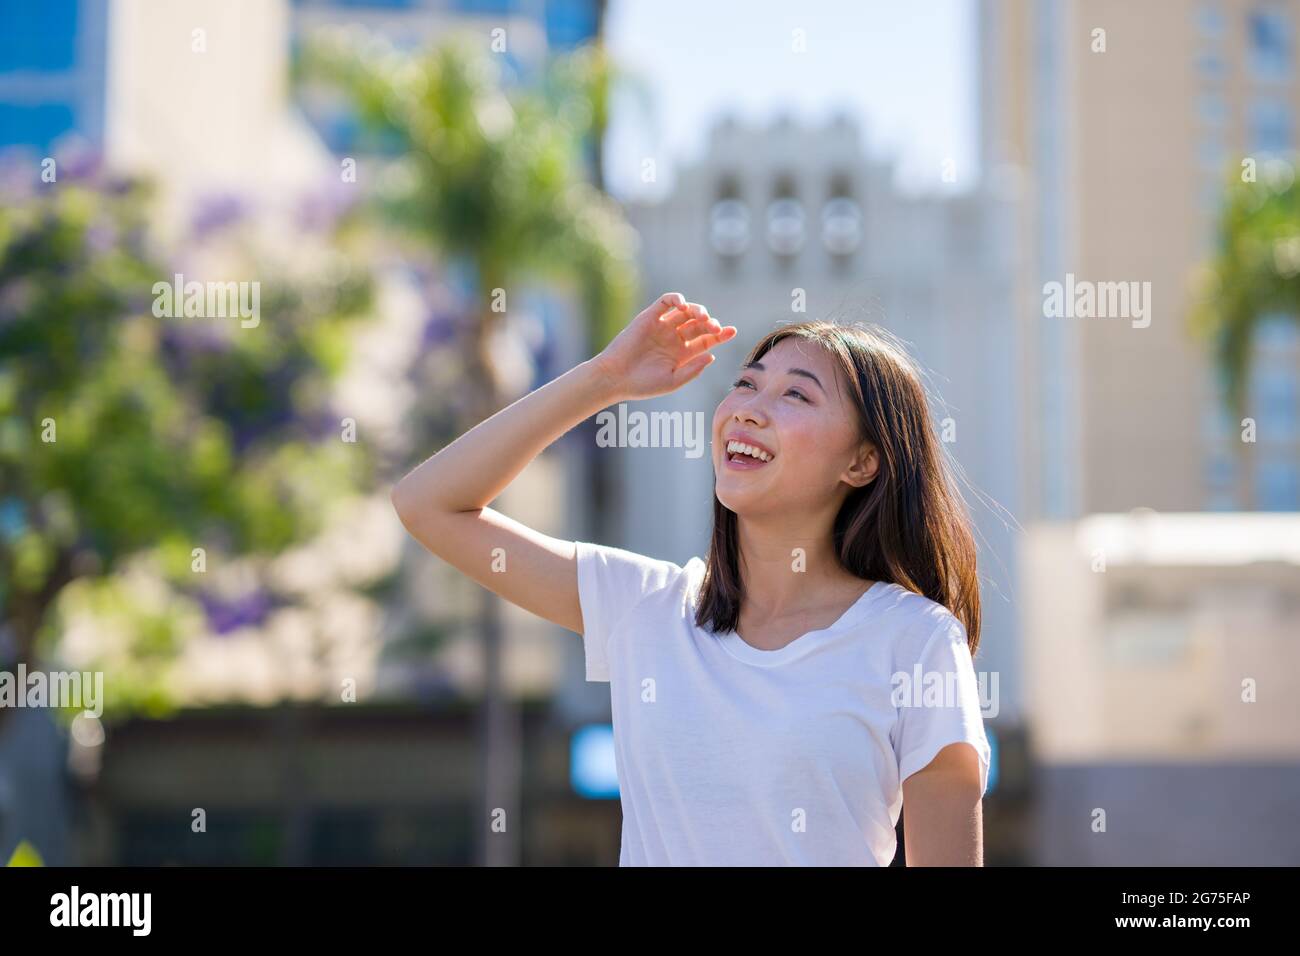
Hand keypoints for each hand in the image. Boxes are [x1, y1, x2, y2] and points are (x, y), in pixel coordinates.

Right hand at [592, 293, 737, 400]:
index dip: (720, 334)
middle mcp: (674, 338)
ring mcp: (662, 326)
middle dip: (710, 323)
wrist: (615, 378)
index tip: (732, 331)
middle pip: (699, 324)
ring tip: (702, 317)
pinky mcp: (649, 317)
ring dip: (697, 311)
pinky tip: (684, 306)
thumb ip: (693, 369)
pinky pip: (666, 302)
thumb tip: (712, 355)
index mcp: (683, 354)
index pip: (706, 340)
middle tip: (715, 327)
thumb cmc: (643, 384)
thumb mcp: (673, 381)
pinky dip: (677, 299)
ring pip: (686, 311)